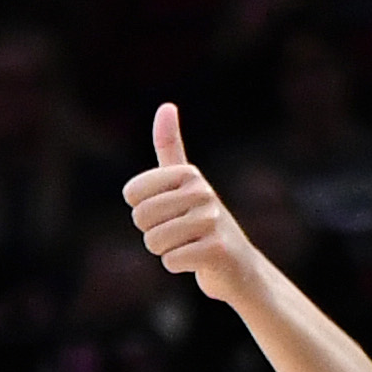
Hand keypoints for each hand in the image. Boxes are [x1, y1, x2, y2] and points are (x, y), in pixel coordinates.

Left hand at [124, 105, 271, 307]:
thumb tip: (166, 105)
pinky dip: (178, 265)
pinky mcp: (217, 250)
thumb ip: (170, 147)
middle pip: (141, 218)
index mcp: (189, 174)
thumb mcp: (186, 182)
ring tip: (188, 246)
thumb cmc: (203, 223)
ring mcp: (211, 221)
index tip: (167, 212)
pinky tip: (196, 261)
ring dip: (165, 251)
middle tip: (178, 234)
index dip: (142, 210)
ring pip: (154, 242)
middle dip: (152, 233)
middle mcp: (202, 192)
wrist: (238, 266)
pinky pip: (171, 260)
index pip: (133, 194)